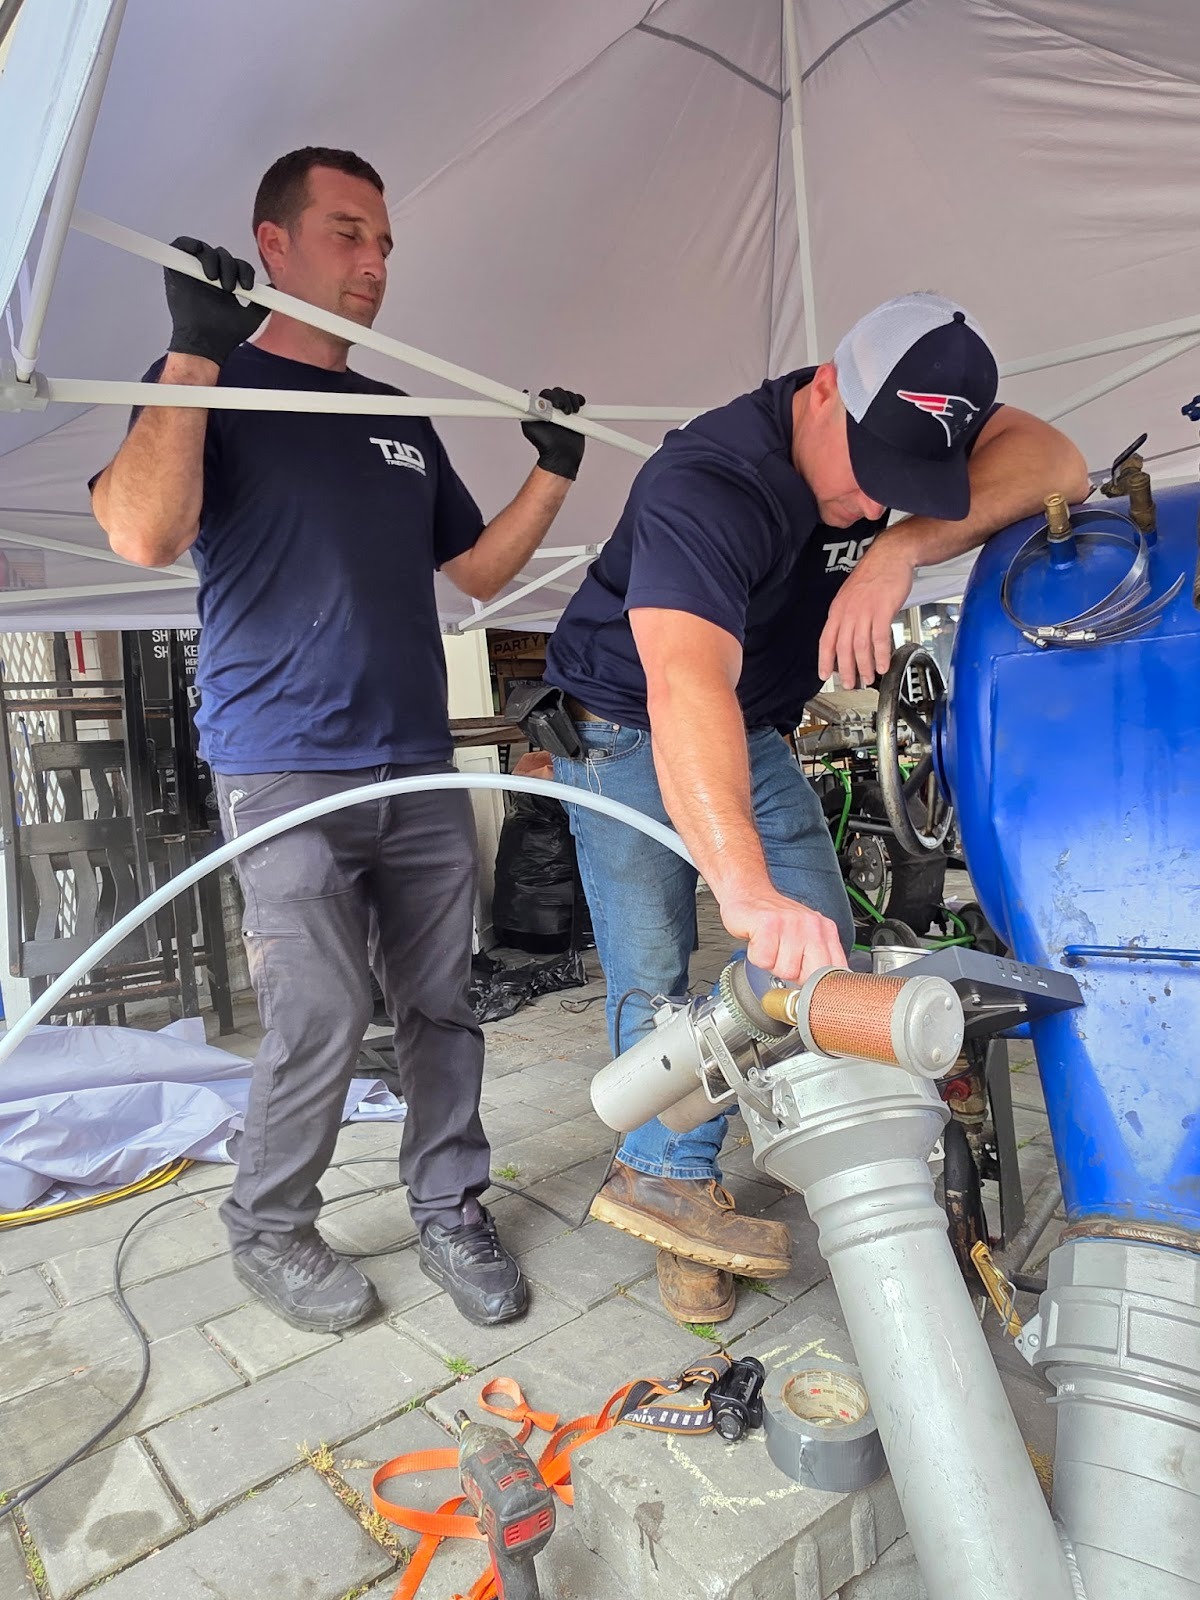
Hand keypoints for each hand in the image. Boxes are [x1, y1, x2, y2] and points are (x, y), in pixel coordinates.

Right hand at [165, 237, 267, 365]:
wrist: (206, 343)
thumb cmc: (224, 334)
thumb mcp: (250, 318)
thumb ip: (262, 303)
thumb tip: (273, 290)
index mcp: (225, 284)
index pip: (237, 265)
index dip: (244, 270)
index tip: (248, 287)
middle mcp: (209, 276)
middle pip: (223, 255)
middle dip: (230, 267)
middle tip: (230, 287)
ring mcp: (192, 272)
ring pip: (205, 250)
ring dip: (213, 260)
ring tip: (214, 280)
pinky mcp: (176, 269)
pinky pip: (181, 245)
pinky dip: (189, 244)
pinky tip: (198, 253)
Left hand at [521, 386, 585, 479]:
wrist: (561, 456)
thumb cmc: (545, 445)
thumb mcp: (529, 429)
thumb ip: (525, 413)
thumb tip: (522, 400)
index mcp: (540, 409)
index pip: (546, 394)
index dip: (552, 396)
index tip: (556, 405)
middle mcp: (551, 408)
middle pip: (558, 392)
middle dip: (563, 399)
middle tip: (564, 410)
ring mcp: (563, 410)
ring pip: (568, 395)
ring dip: (572, 400)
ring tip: (571, 412)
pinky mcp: (574, 413)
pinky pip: (578, 401)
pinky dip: (579, 400)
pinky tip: (579, 405)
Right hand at [719, 886, 846, 984]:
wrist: (749, 893)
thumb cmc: (775, 920)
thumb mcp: (805, 937)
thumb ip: (818, 960)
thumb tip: (823, 992)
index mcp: (826, 931)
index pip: (835, 971)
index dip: (818, 986)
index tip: (807, 988)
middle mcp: (812, 925)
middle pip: (810, 976)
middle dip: (793, 975)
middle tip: (783, 959)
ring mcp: (791, 923)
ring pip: (785, 970)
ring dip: (772, 964)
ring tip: (770, 946)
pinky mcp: (768, 924)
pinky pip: (764, 960)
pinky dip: (757, 956)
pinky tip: (759, 941)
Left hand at [818, 536, 914, 687]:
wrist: (890, 556)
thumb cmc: (873, 575)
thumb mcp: (851, 596)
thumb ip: (847, 617)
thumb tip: (846, 639)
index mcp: (838, 610)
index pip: (826, 640)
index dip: (824, 659)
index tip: (824, 675)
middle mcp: (848, 612)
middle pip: (843, 647)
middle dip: (846, 670)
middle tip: (851, 684)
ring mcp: (865, 611)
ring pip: (860, 646)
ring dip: (864, 666)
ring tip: (868, 678)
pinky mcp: (882, 610)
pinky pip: (879, 638)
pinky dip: (881, 655)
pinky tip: (883, 665)